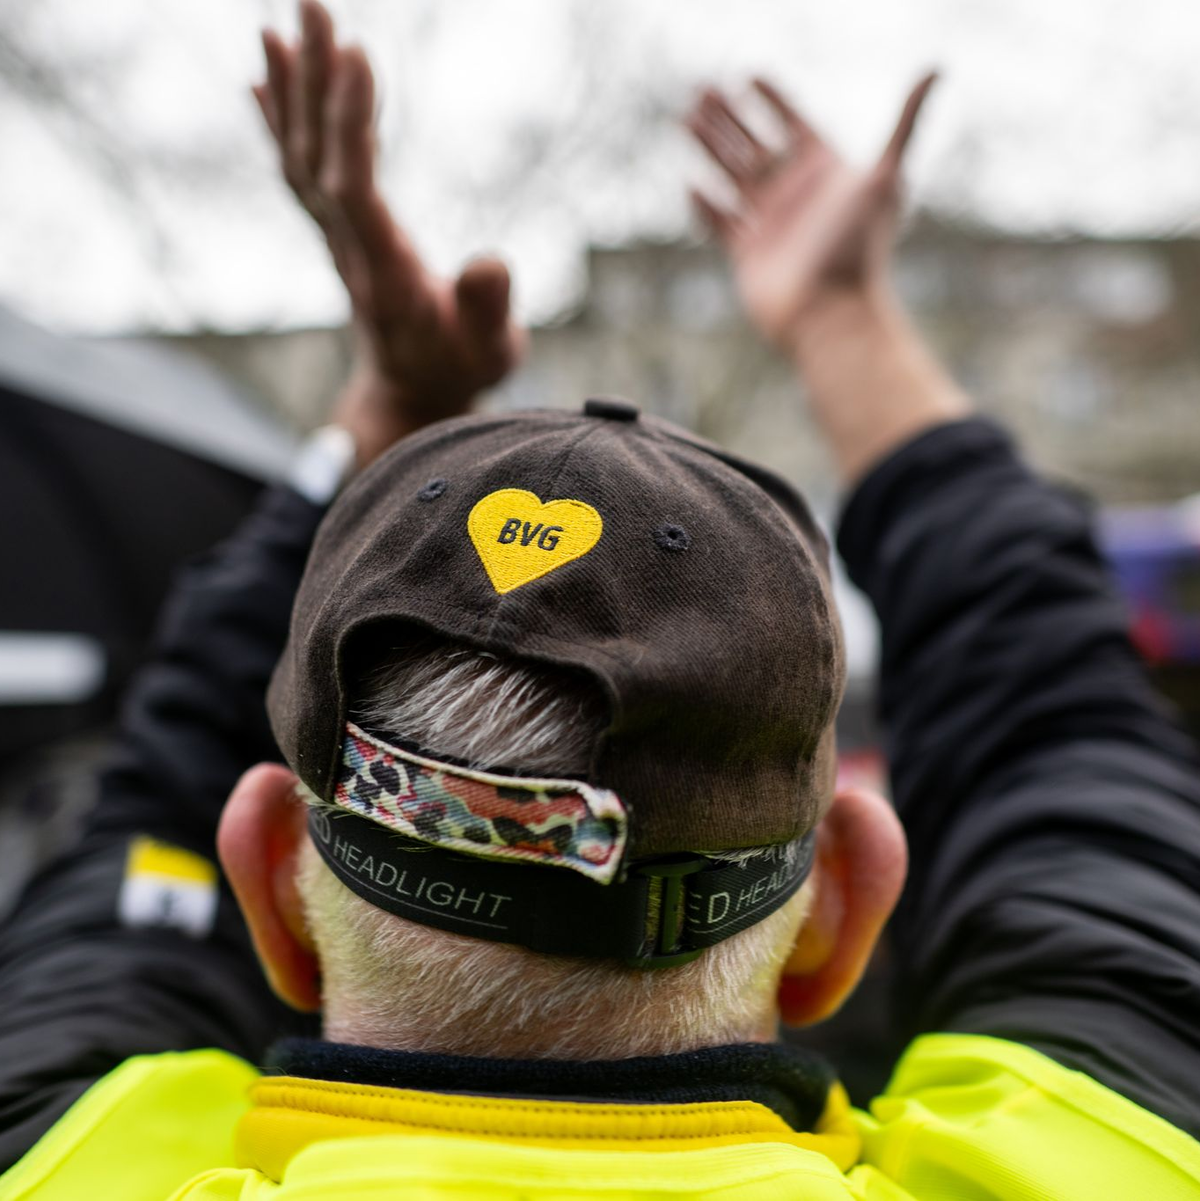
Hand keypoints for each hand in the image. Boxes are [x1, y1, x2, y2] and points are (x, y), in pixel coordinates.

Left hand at [254, 1, 525, 460]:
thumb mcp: (491, 350)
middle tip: (313, 6)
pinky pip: (301, 171)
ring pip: (301, 159)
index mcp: (388, 274)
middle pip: (317, 160)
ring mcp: (338, 241)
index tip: (360, 55)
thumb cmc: (460, 370)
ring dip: (291, 90)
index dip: (350, 123)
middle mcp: (350, 250)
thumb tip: (489, 262)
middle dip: (314, 82)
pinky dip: (282, 120)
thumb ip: (488, 309)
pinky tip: (270, 76)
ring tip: (284, 22)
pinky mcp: (340, 234)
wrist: (414, 396)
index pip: (354, 189)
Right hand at [686, 74, 935, 352]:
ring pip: (733, 176)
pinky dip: (704, 206)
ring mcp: (770, 224)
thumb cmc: (859, 249)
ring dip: (710, 148)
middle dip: (729, 118)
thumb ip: (906, 123)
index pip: (794, 124)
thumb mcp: (885, 179)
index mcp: (825, 174)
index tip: (750, 75)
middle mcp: (797, 196)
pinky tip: (691, 184)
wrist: (831, 313)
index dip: (773, 100)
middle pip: (756, 145)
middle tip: (703, 89)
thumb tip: (936, 67)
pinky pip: (720, 223)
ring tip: (686, 119)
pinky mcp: (748, 254)